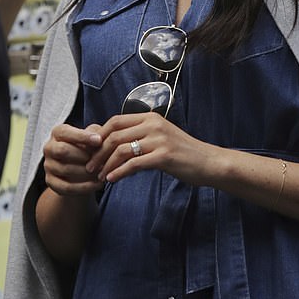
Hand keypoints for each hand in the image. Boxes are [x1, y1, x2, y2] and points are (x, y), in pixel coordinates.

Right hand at [43, 123, 104, 195]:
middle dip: (83, 155)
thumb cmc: (89, 147)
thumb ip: (95, 134)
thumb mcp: (92, 136)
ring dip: (86, 172)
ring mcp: (48, 166)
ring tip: (103, 172)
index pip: (65, 132)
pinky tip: (99, 184)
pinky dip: (85, 187)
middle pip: (62, 150)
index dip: (82, 136)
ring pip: (66, 169)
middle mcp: (49, 148)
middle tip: (100, 160)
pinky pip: (67, 187)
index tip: (99, 140)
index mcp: (58, 132)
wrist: (81, 170)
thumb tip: (99, 140)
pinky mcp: (51, 182)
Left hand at [85, 112, 215, 185]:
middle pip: (115, 135)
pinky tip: (113, 180)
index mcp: (150, 117)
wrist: (208, 162)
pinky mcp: (164, 156)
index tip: (90, 150)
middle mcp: (153, 124)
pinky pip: (134, 164)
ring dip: (106, 165)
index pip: (115, 121)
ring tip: (100, 176)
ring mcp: (159, 139)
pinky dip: (119, 172)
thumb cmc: (181, 153)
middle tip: (90, 167)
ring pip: (122, 150)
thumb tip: (110, 141)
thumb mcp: (159, 138)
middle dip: (98, 152)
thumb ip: (138, 136)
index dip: (99, 135)